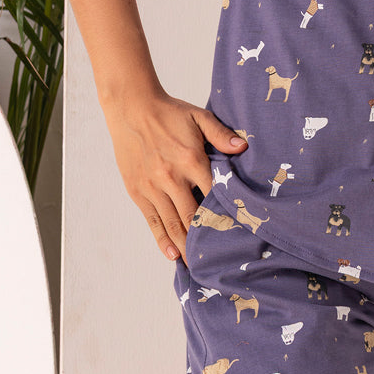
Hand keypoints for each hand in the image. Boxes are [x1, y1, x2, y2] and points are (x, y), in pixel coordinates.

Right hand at [101, 89, 247, 263]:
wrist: (131, 108)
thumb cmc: (169, 112)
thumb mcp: (198, 117)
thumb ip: (221, 134)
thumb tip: (242, 148)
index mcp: (191, 160)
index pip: (213, 194)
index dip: (225, 215)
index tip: (238, 234)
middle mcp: (171, 177)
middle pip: (192, 217)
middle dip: (206, 240)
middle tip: (220, 261)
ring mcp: (152, 187)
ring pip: (172, 223)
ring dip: (185, 246)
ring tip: (198, 266)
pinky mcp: (137, 191)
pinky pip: (152, 220)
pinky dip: (163, 239)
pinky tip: (173, 254)